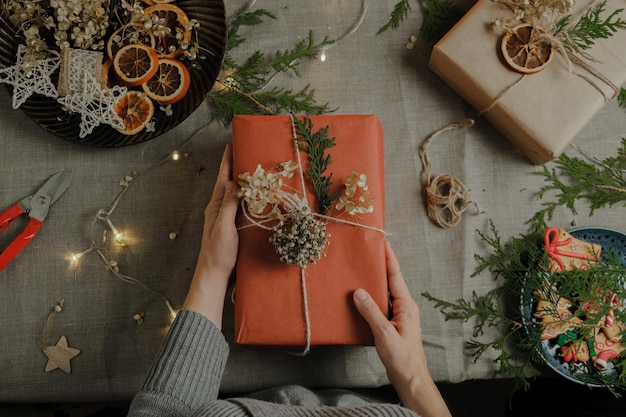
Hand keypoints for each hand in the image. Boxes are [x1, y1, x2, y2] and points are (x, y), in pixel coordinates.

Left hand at [183, 144, 239, 327]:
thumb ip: (228, 205)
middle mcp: (220, 210)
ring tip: (255, 170)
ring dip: (244, 182)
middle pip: (229, 184)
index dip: (227, 162)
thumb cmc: (217, 254)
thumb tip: (233, 182)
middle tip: (247, 152)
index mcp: (215, 207)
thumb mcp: (223, 227)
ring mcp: (226, 219)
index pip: (222, 179)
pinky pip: (242, 208)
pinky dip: (249, 199)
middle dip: (236, 167)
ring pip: (236, 196)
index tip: (231, 145)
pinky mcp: (234, 229)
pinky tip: (257, 198)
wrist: (214, 276)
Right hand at [353, 241, 450, 416]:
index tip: (383, 242)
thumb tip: (358, 291)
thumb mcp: (384, 333)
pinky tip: (359, 299)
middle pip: (390, 282)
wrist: (411, 378)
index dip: (389, 258)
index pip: (395, 276)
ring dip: (373, 283)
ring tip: (360, 271)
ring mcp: (399, 316)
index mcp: (406, 305)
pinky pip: (381, 306)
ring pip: (384, 294)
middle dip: (379, 267)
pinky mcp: (392, 324)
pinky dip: (371, 299)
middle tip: (366, 252)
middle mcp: (404, 307)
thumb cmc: (402, 357)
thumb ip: (371, 311)